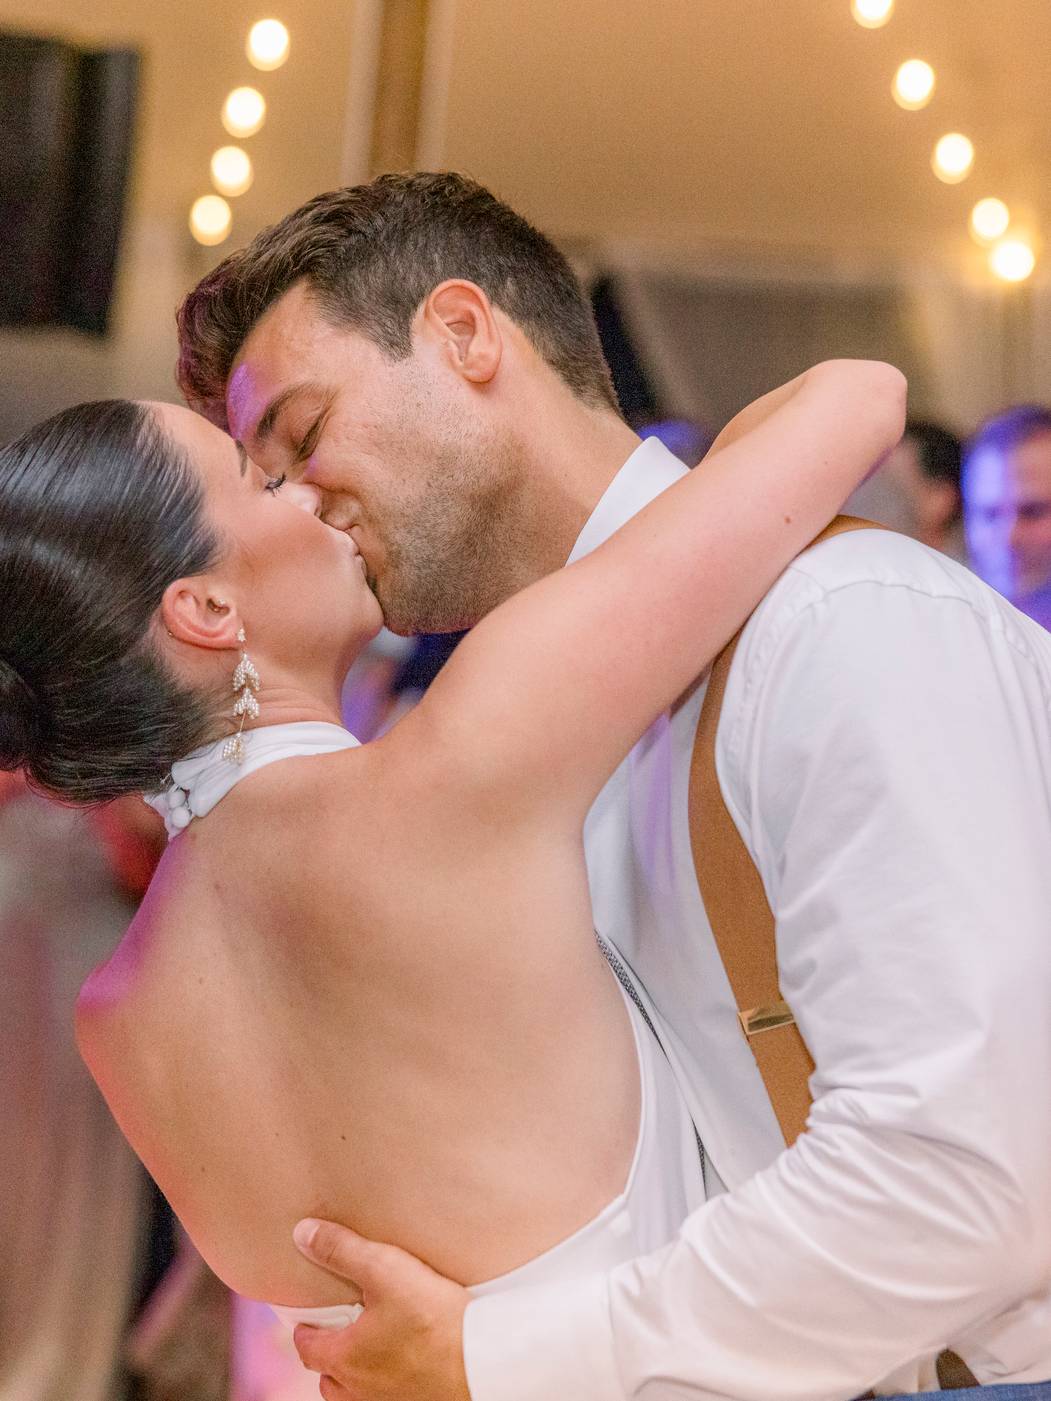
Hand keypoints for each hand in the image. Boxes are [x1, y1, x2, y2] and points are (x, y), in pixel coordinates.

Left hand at [292, 1218, 471, 1400]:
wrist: (482, 1361)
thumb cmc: (432, 1319)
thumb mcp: (385, 1270)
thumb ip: (342, 1250)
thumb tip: (304, 1233)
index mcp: (344, 1358)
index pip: (307, 1347)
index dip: (305, 1330)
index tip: (310, 1319)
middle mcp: (358, 1390)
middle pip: (327, 1379)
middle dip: (328, 1356)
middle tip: (341, 1332)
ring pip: (353, 1396)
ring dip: (354, 1376)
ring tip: (370, 1351)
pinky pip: (385, 1399)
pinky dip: (384, 1386)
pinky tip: (403, 1365)